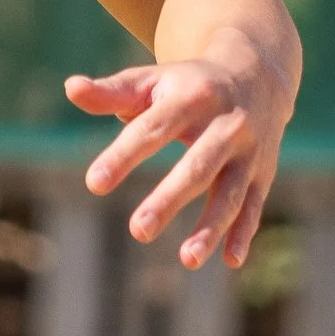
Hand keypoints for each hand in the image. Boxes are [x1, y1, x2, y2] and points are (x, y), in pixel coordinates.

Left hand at [65, 44, 291, 269]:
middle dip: (169, 199)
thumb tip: (71, 88)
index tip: (93, 184)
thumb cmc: (186, 84)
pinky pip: (254, 206)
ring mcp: (248, 151)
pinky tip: (229, 261)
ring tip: (187, 259)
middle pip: (197, 167)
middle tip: (138, 231)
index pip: (152, 130)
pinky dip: (244, 233)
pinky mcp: (263, 172)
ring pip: (231, 193)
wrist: (256, 74)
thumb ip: (112, 92)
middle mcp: (225, 124)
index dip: (123, 156)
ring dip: (211, 227)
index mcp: (191, 98)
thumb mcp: (151, 80)